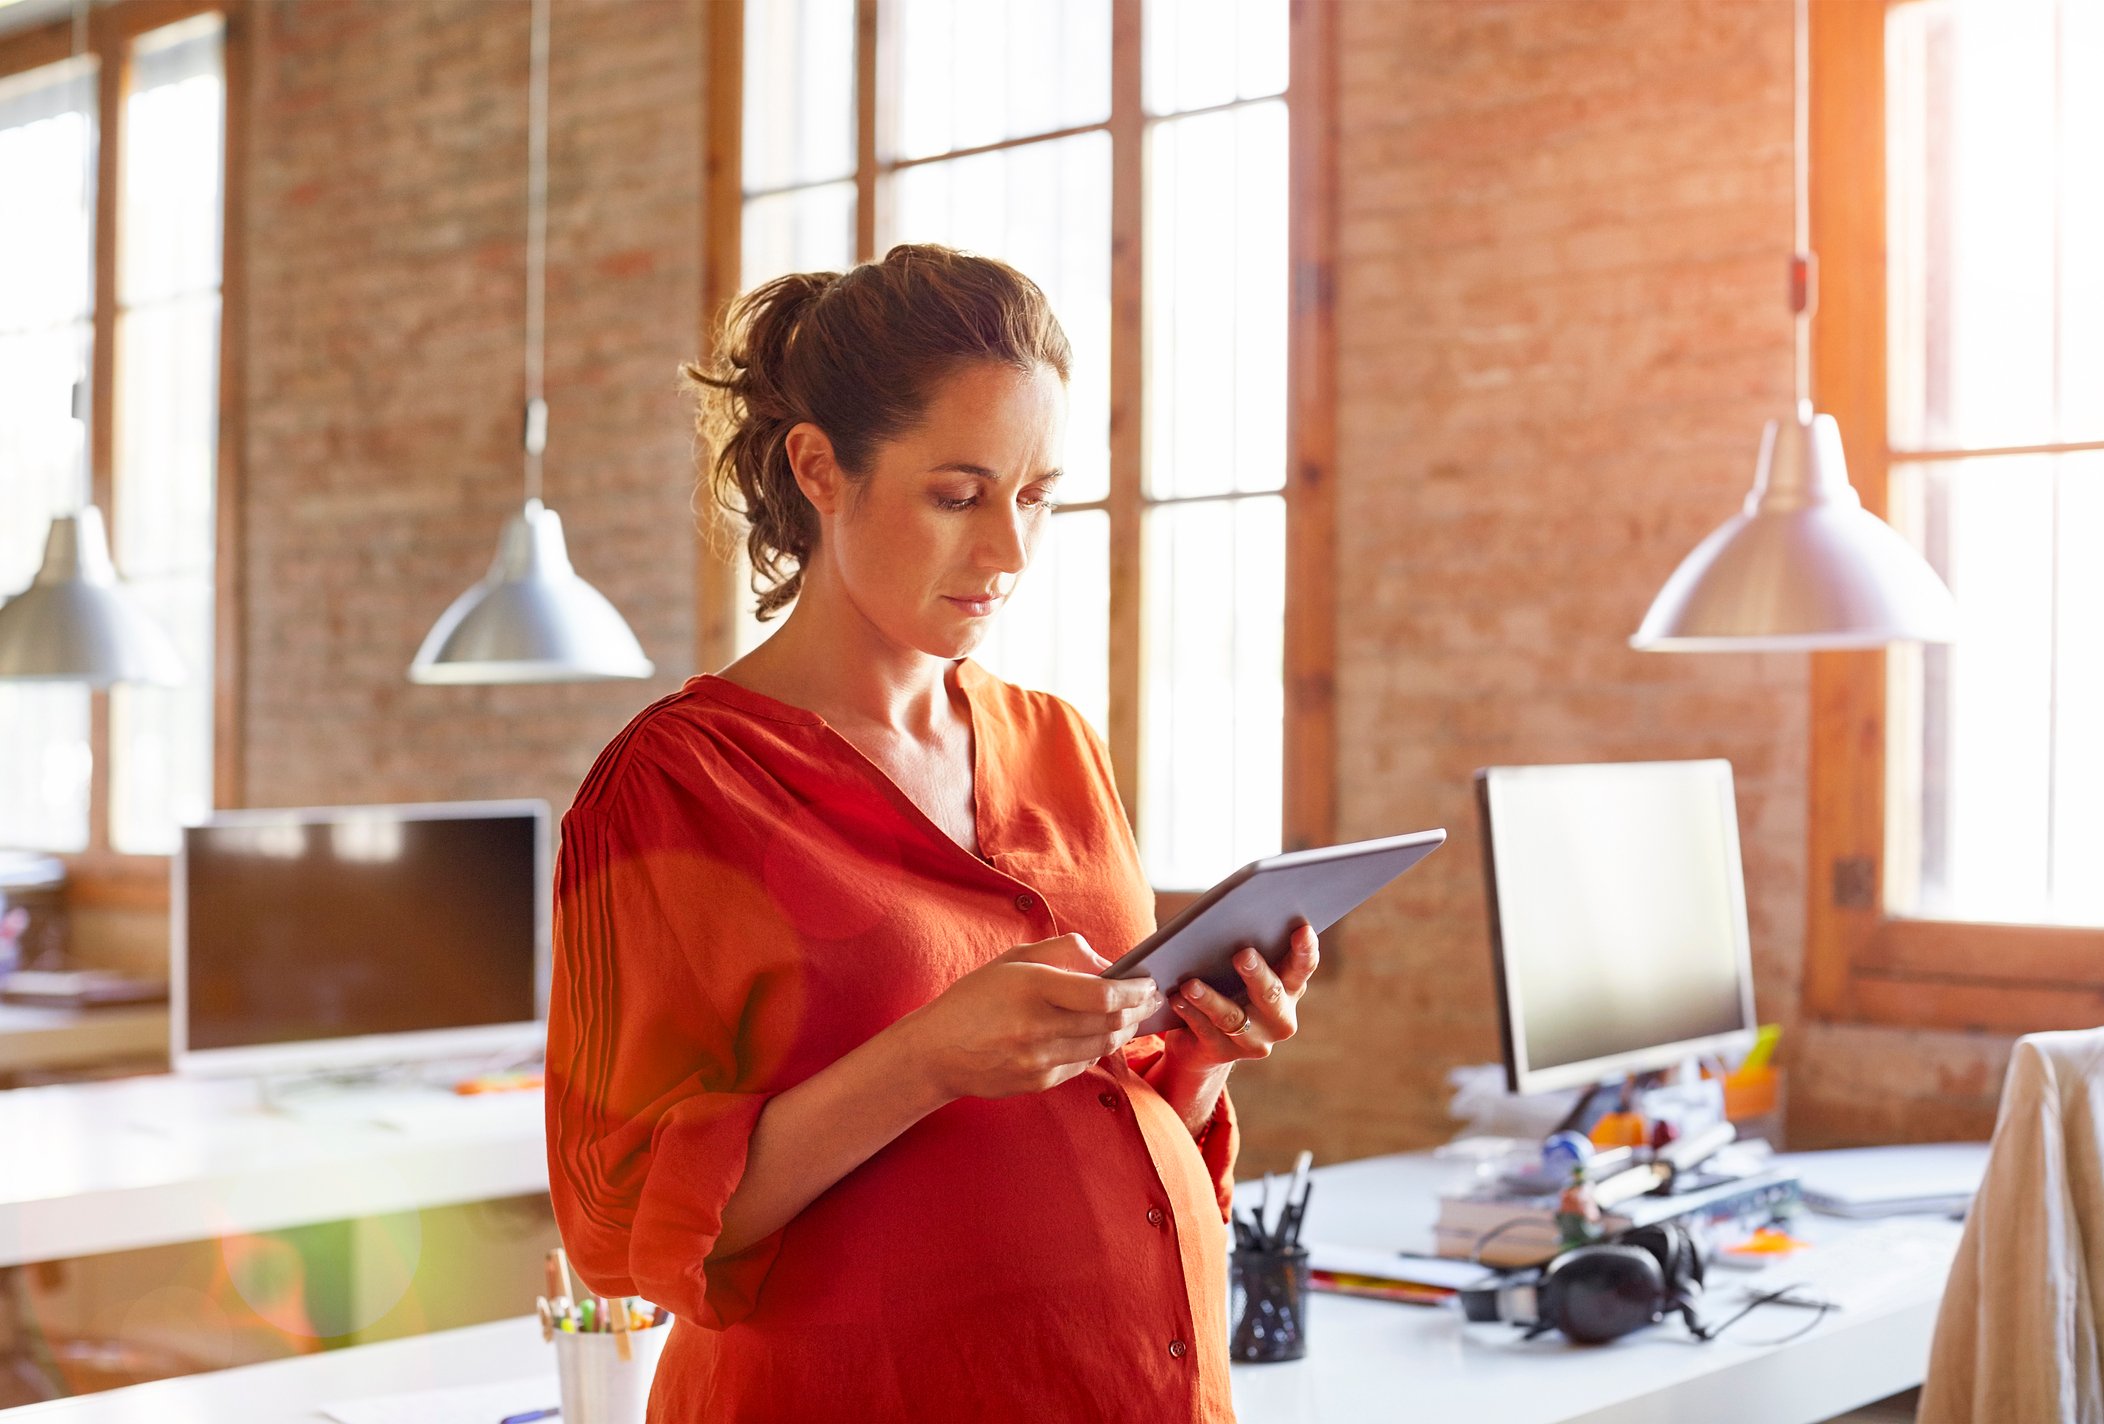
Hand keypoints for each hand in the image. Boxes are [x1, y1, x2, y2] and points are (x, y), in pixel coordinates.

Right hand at [895, 933, 1161, 1102]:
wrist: (936, 1052)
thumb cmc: (976, 998)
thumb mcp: (1013, 959)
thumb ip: (1064, 952)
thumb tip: (1109, 964)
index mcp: (1031, 987)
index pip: (1102, 996)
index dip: (1133, 991)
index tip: (1148, 982)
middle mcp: (1037, 1026)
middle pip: (1111, 1023)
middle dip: (1138, 1010)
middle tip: (1150, 999)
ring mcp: (1038, 1059)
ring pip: (1103, 1046)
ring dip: (1125, 1030)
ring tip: (1133, 1016)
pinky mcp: (1039, 1082)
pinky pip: (1084, 1064)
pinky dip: (1098, 1048)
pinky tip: (1100, 1036)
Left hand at [1162, 922, 1318, 1070]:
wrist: (1203, 1041)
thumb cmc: (1226, 987)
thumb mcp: (1239, 971)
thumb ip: (1247, 950)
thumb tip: (1229, 918)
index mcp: (1290, 989)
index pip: (1302, 968)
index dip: (1305, 950)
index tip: (1302, 929)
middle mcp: (1279, 1018)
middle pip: (1270, 994)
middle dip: (1257, 974)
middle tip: (1243, 954)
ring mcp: (1254, 1040)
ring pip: (1232, 1017)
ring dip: (1210, 999)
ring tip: (1190, 984)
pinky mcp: (1225, 1053)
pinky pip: (1207, 1032)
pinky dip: (1191, 1014)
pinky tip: (1177, 1000)